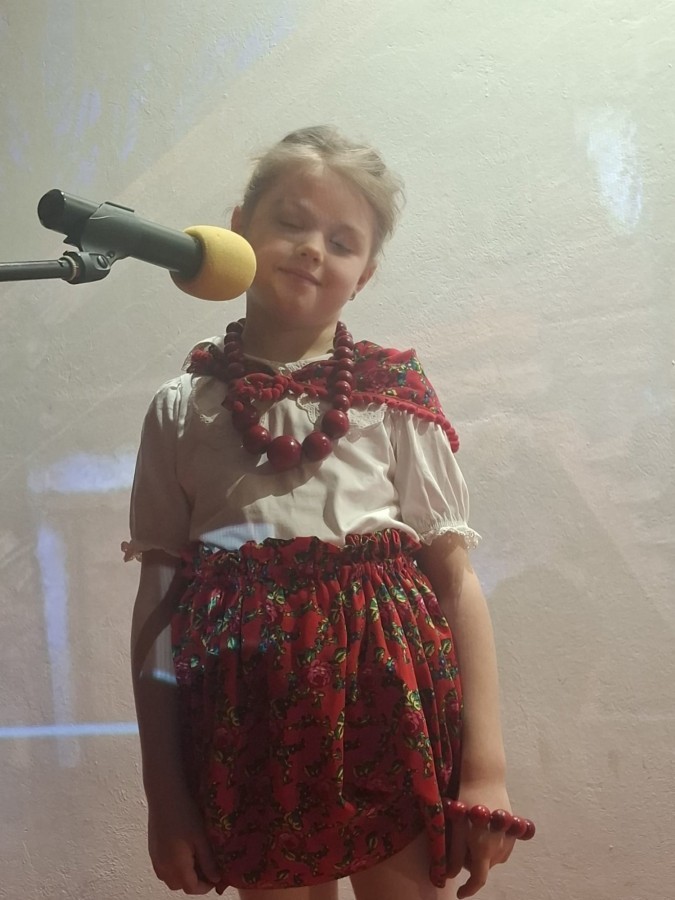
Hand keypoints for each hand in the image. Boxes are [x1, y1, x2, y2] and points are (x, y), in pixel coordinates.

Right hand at [148, 790, 220, 893]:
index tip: (216, 878)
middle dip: (194, 882)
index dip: (205, 887)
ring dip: (183, 875)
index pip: (191, 888)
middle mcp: (163, 867)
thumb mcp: (201, 838)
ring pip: (170, 878)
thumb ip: (208, 862)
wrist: (164, 796)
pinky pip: (163, 868)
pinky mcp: (152, 850)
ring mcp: (155, 859)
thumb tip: (216, 879)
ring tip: (196, 859)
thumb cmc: (185, 815)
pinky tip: (182, 851)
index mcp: (176, 866)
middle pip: (180, 886)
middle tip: (207, 868)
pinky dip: (173, 867)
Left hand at [446, 781, 514, 898]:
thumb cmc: (467, 803)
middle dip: (470, 863)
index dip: (468, 890)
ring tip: (470, 832)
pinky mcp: (513, 830)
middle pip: (484, 867)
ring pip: (493, 858)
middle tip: (459, 843)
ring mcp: (509, 840)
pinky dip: (491, 845)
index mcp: (485, 851)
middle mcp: (500, 849)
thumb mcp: (456, 830)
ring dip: (481, 854)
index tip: (459, 894)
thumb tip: (448, 876)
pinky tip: (482, 828)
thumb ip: (453, 856)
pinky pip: (501, 847)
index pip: (478, 880)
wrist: (485, 778)